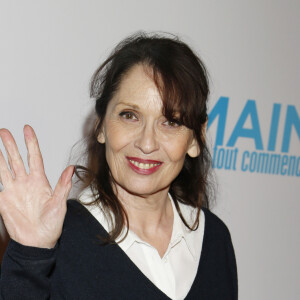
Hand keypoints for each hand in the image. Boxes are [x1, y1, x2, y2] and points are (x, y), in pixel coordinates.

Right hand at [0, 125, 73, 247]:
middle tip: (4, 131)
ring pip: (4, 168)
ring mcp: (14, 190)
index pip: (34, 157)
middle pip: (16, 159)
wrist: (37, 241)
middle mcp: (26, 182)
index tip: (27, 129)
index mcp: (40, 181)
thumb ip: (63, 185)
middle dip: (10, 145)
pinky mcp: (4, 200)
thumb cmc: (52, 224)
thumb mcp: (59, 204)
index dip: (31, 143)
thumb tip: (71, 168)